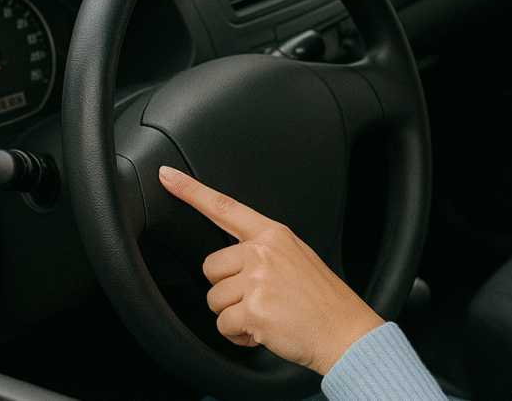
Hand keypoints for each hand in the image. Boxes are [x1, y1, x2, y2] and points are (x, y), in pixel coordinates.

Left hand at [158, 165, 384, 375]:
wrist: (345, 331)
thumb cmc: (323, 301)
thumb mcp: (298, 258)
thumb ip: (263, 252)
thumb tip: (232, 262)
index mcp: (274, 235)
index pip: (225, 207)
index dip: (191, 191)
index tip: (167, 177)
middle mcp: (263, 252)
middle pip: (210, 267)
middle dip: (226, 289)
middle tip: (257, 298)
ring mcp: (257, 280)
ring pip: (214, 300)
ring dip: (233, 315)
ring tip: (265, 315)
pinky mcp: (252, 309)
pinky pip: (224, 325)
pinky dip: (239, 335)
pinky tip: (264, 331)